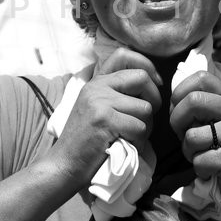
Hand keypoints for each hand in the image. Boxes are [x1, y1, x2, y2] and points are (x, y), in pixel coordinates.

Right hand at [49, 48, 160, 186]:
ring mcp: (100, 102)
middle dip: (153, 99)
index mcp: (96, 82)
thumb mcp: (97, 107)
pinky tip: (125, 145)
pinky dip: (138, 141)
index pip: (124, 55)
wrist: (64, 164)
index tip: (156, 83)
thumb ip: (116, 93)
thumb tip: (152, 83)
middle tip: (146, 117)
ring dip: (145, 127)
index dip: (147, 66)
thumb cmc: (86, 141)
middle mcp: (97, 87)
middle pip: (142, 78)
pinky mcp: (105, 121)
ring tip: (131, 137)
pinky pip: (139, 127)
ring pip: (145, 109)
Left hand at [170, 71, 220, 220]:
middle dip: (176, 121)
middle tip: (182, 135)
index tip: (177, 110)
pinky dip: (199, 169)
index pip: (201, 77)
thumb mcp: (220, 123)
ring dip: (188, 152)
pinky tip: (211, 170)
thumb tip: (173, 102)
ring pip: (192, 136)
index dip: (180, 92)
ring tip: (203, 156)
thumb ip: (202, 110)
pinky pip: (200, 160)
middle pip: (193, 101)